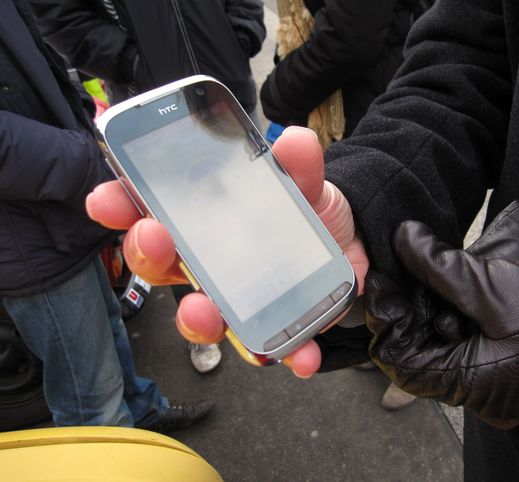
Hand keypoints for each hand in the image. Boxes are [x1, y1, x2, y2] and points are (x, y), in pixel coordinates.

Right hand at [86, 126, 368, 376]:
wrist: (349, 242)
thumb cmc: (305, 212)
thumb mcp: (304, 182)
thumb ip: (297, 164)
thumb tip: (293, 141)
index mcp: (203, 225)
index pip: (150, 215)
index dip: (122, 207)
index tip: (105, 198)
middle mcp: (211, 266)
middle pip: (163, 267)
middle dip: (148, 254)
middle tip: (153, 236)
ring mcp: (240, 300)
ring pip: (205, 318)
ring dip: (197, 318)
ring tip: (205, 310)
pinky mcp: (279, 326)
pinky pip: (277, 347)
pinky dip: (289, 354)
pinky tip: (303, 357)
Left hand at [366, 202, 518, 427]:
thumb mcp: (495, 289)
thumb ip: (441, 267)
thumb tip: (402, 238)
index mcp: (469, 382)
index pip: (400, 361)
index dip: (384, 319)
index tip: (378, 280)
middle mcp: (470, 381)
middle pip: (414, 344)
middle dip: (403, 304)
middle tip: (394, 266)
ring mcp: (481, 366)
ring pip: (432, 333)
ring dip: (423, 299)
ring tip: (415, 265)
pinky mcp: (490, 347)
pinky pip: (454, 327)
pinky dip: (444, 300)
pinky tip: (439, 275)